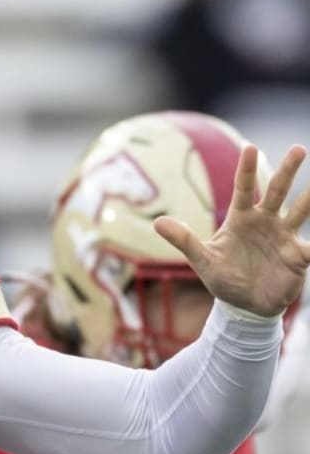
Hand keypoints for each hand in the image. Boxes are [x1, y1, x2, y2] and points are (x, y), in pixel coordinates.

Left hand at [156, 144, 309, 316]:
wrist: (244, 305)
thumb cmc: (223, 278)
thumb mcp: (202, 261)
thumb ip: (184, 240)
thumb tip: (158, 223)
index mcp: (241, 219)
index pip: (244, 189)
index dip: (246, 170)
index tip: (250, 148)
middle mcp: (265, 222)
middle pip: (277, 191)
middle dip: (287, 170)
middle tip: (297, 149)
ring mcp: (284, 236)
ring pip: (300, 212)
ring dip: (309, 199)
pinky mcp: (299, 255)